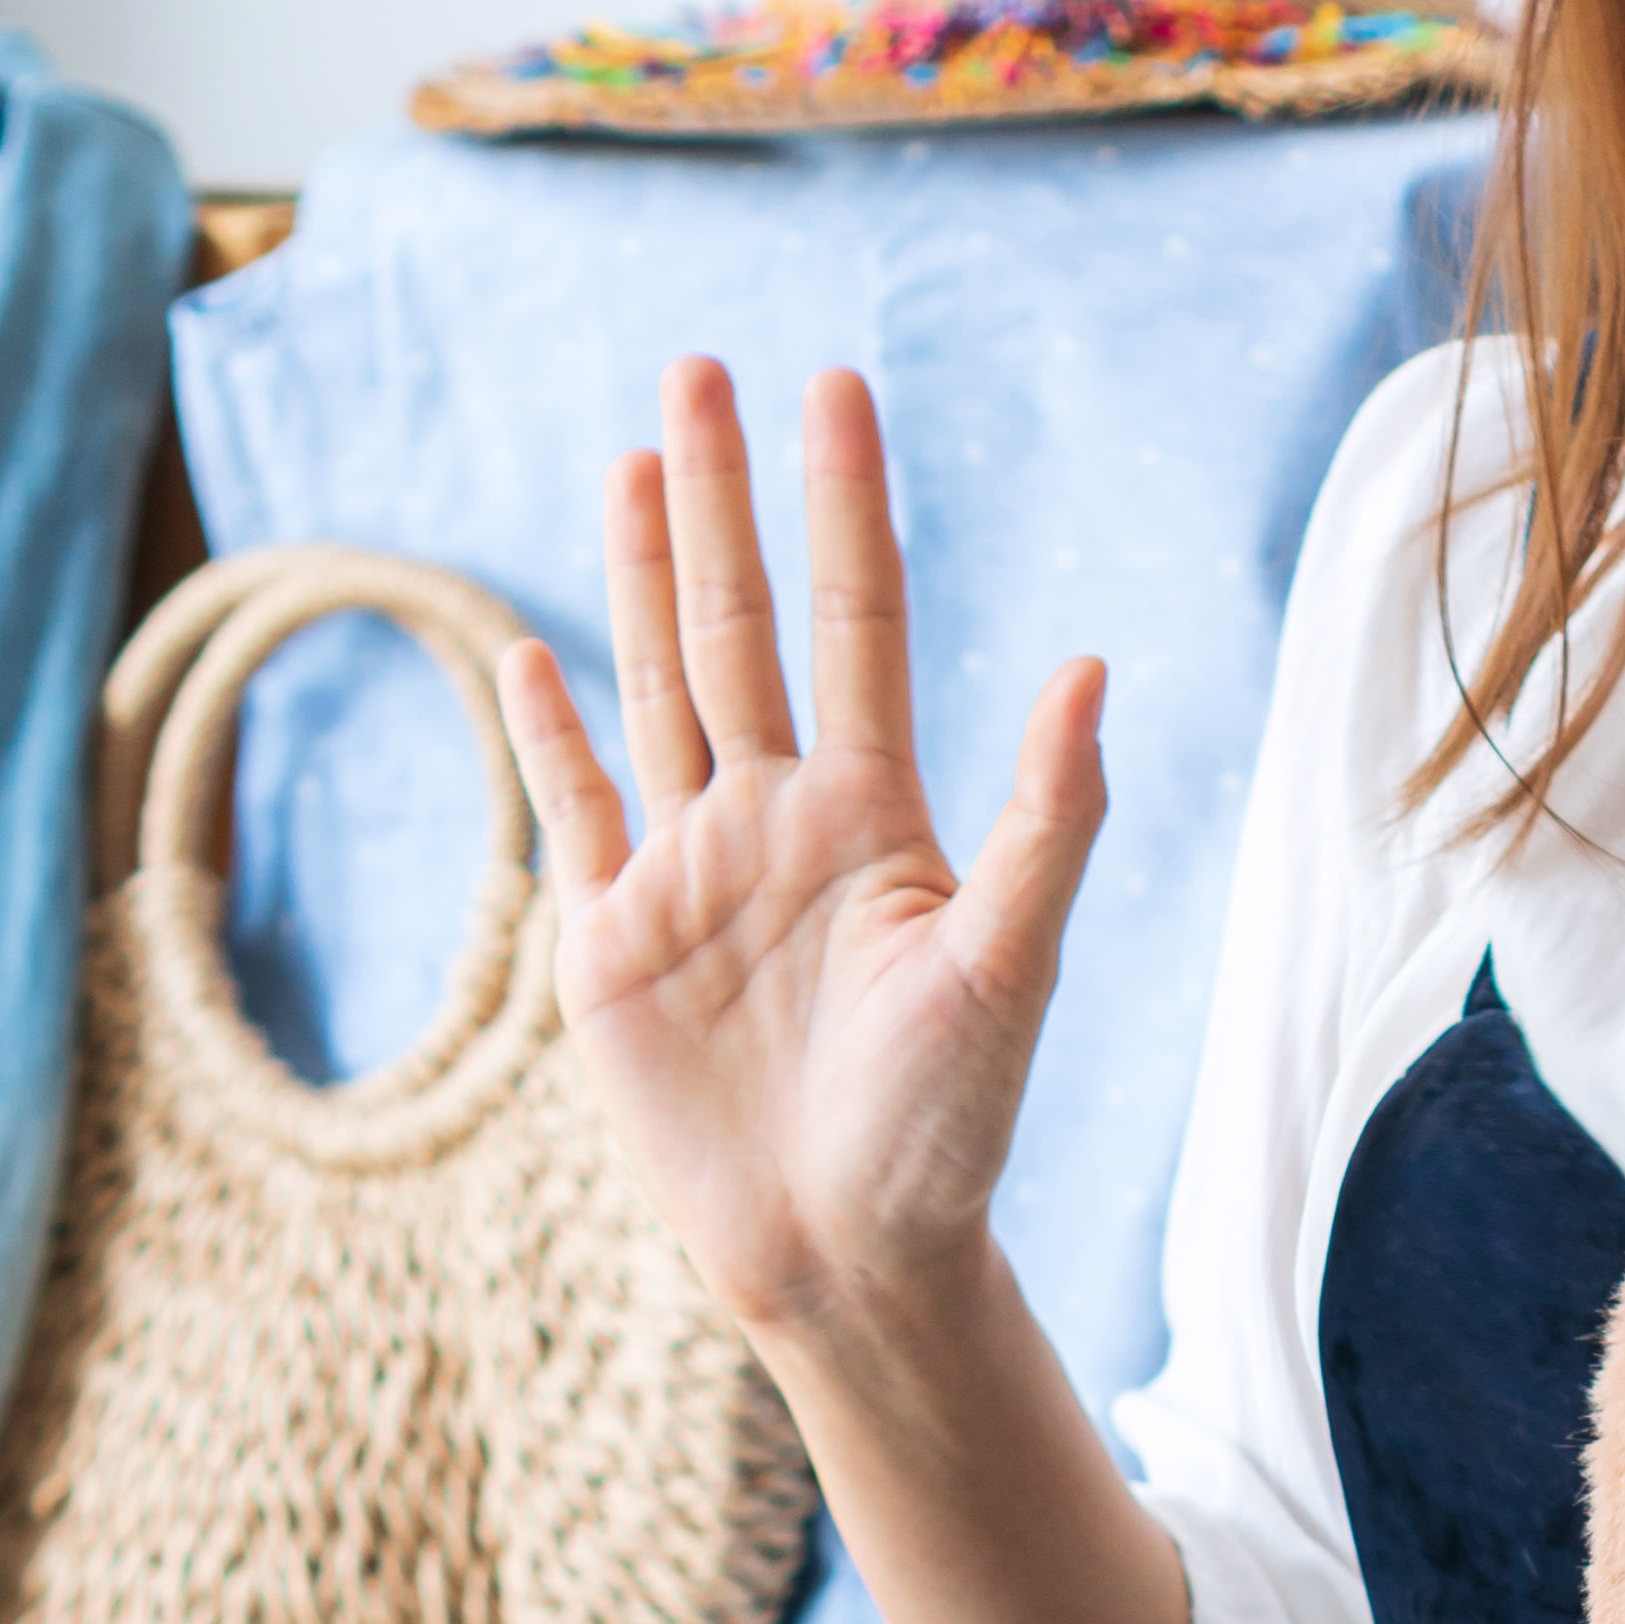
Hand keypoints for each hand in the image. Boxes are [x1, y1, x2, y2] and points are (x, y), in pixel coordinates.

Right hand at [499, 360, 1109, 1350]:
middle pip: (739, 622)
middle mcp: (776, 820)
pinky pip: (575, 814)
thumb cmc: (950, 1128)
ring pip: (657, 689)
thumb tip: (1091, 667)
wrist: (848, 1258)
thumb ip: (1046, 819)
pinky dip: (550, 734)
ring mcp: (686, 876)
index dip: (839, 502)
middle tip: (697, 365)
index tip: (831, 384)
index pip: (853, 618)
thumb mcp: (1011, 966)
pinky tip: (533, 650)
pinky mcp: (608, 949)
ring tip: (632, 458)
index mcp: (872, 811)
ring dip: (638, 574)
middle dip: (719, 495)